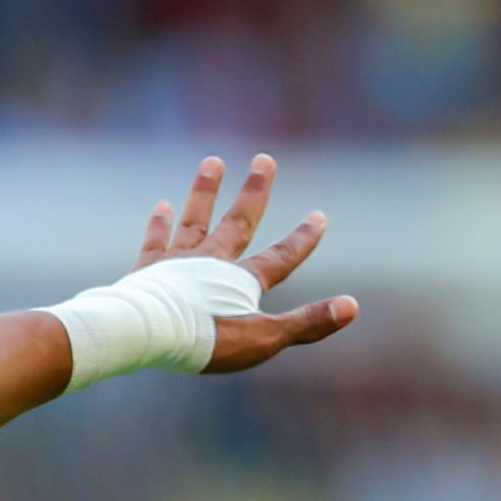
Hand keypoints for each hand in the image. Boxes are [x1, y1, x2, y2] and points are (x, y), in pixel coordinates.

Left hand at [133, 152, 358, 375]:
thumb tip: (353, 306)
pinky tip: (163, 205)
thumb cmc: (207, 341)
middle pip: (238, 222)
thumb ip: (307, 323)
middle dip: (254, 192)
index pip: (280, 258)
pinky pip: (156, 241)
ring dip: (206, 191)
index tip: (319, 216)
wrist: (147, 333)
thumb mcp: (264, 338)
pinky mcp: (147, 270)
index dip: (302, 240)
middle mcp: (211, 263)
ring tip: (212, 161)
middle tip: (264, 159)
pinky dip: (160, 223)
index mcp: (240, 282)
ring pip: (196, 219)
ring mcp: (177, 263)